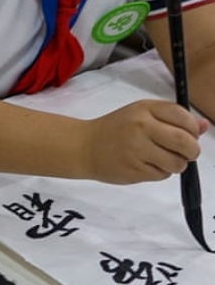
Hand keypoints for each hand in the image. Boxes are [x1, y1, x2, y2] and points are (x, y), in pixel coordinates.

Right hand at [84, 99, 207, 183]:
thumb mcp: (141, 115)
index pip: (183, 117)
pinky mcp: (134, 170)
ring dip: (176, 164)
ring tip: (163, 160)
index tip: (189, 135)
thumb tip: (204, 125)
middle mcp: (140, 127)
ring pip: (177, 163)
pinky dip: (160, 172)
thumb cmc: (115, 130)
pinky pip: (162, 175)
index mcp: (144, 109)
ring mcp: (136, 149)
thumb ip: (173, 120)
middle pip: (185, 142)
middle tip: (187, 153)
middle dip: (192, 151)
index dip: (193, 129)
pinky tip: (146, 165)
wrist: (83, 147)